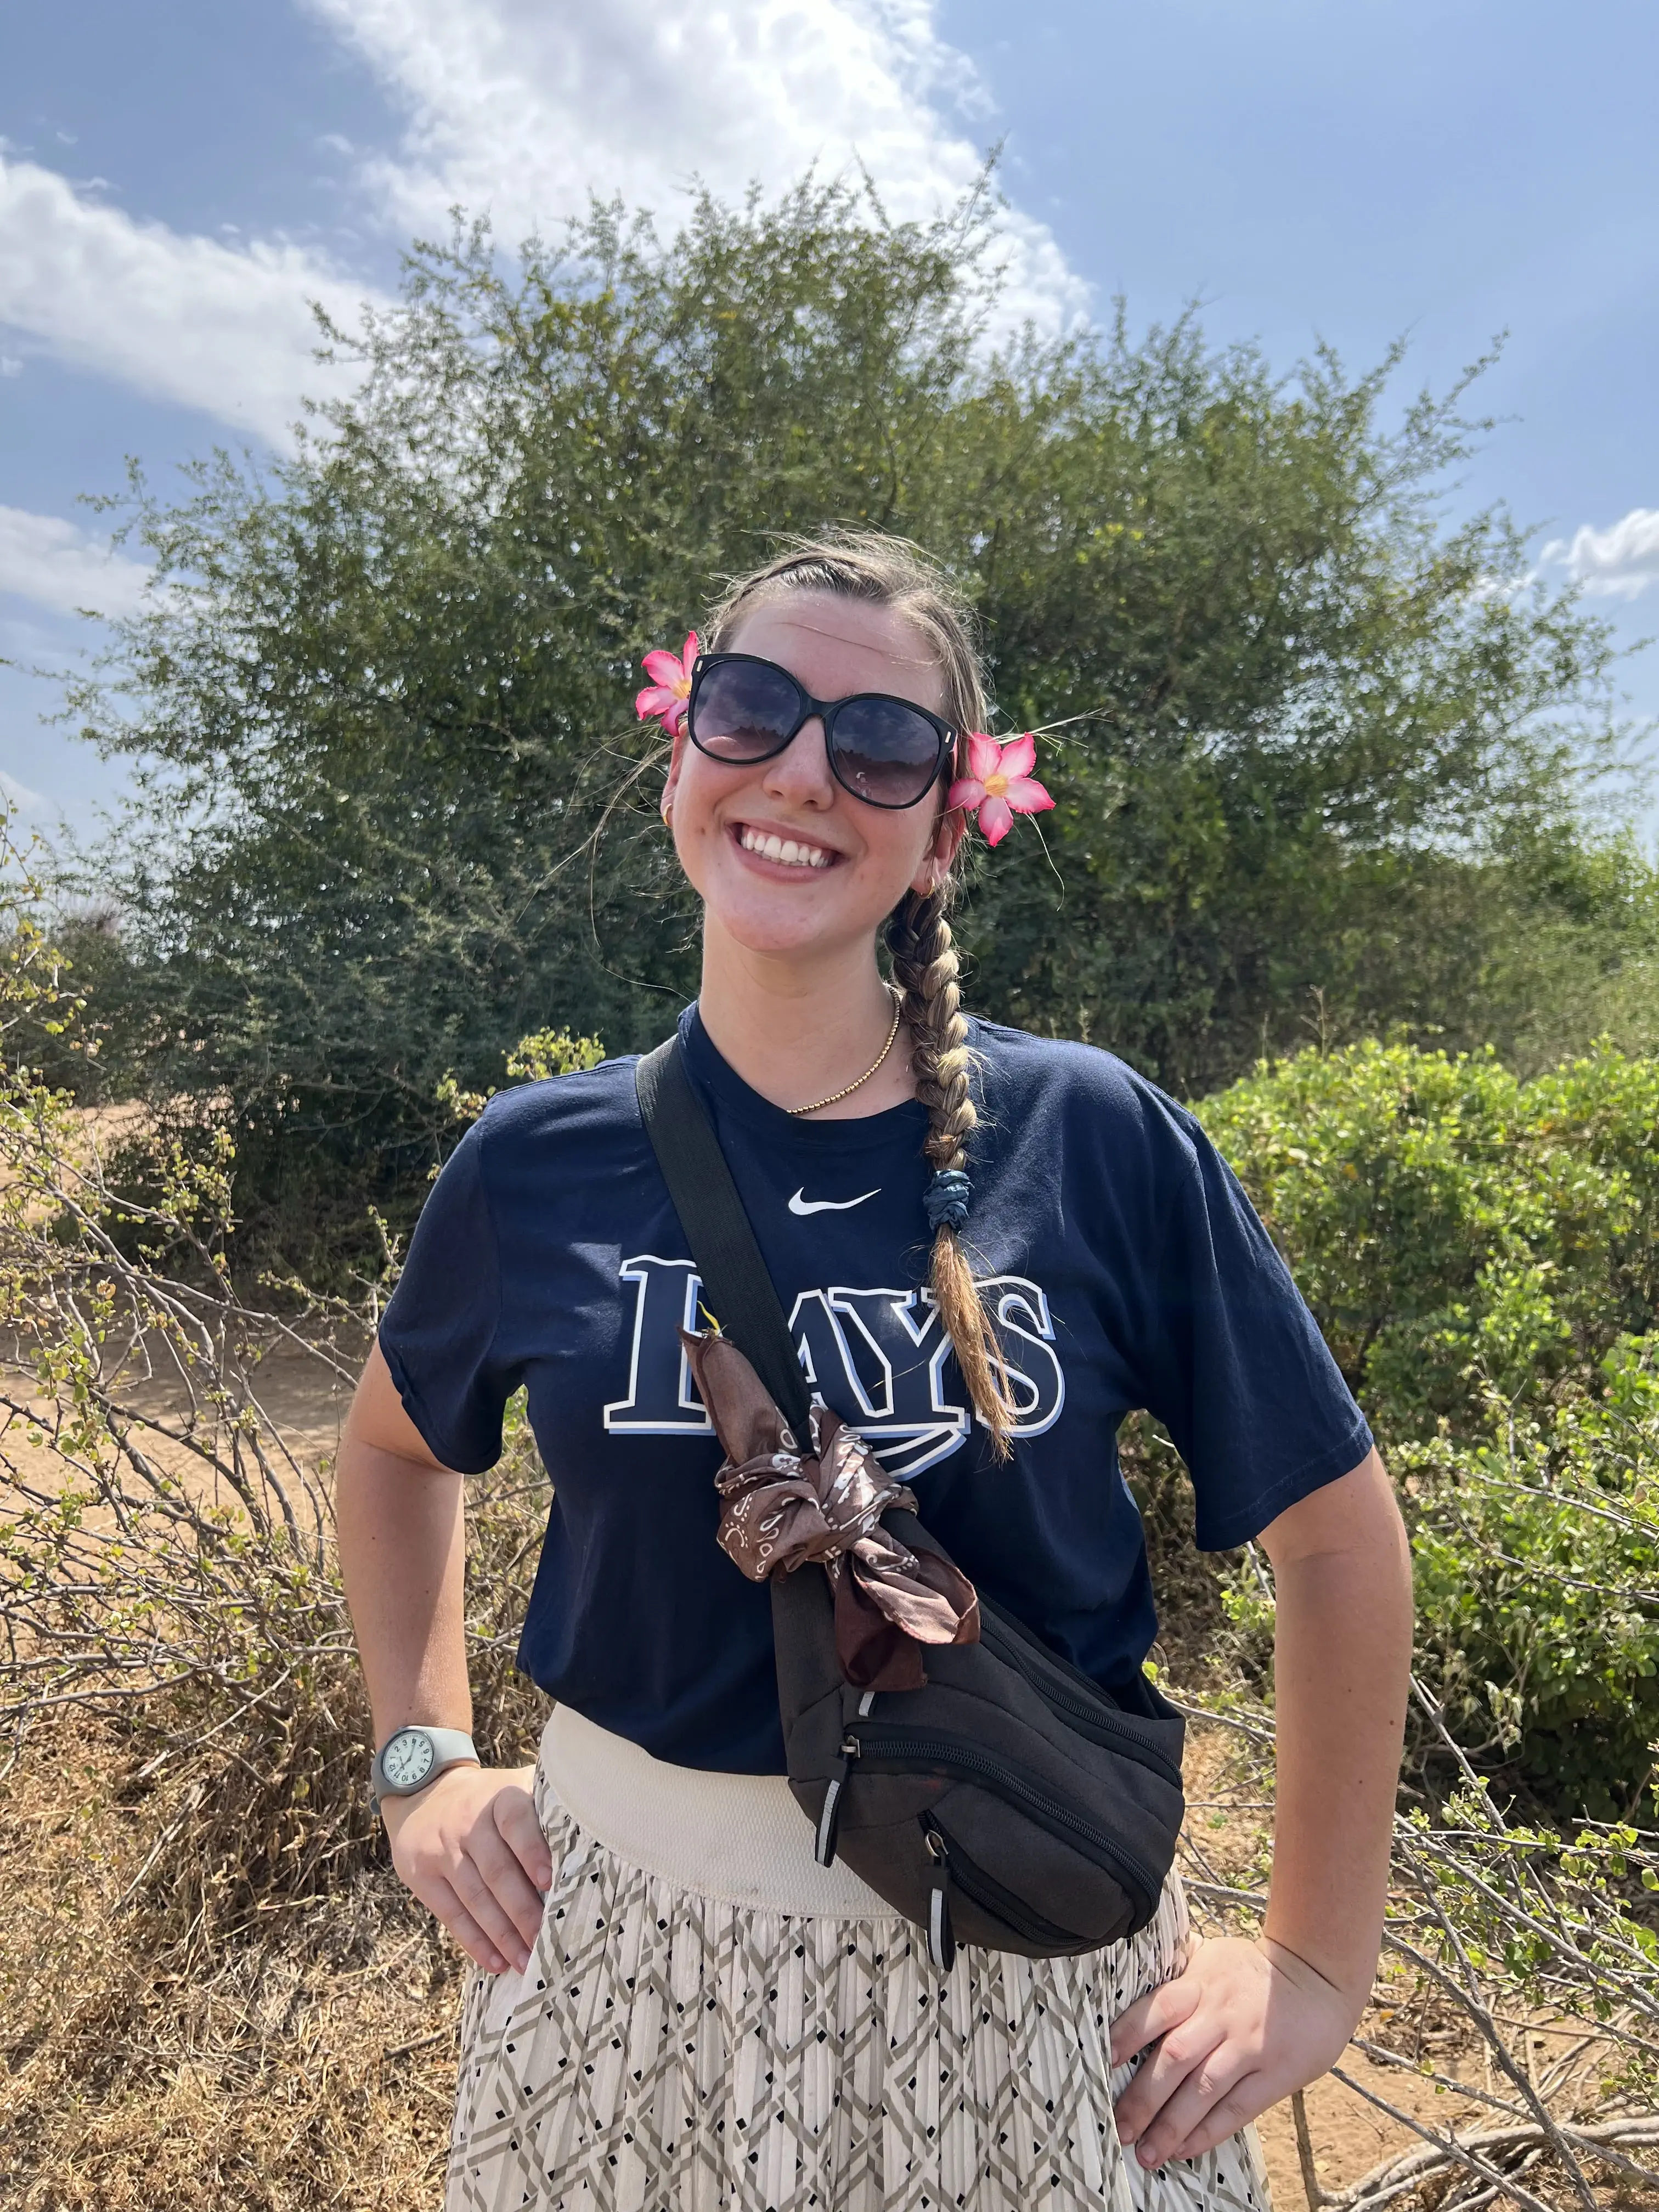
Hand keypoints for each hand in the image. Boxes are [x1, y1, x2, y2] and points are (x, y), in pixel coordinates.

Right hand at [382, 1763, 551, 1973]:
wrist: (425, 1791)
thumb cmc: (491, 1799)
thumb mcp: (515, 1786)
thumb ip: (548, 1804)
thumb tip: (598, 1826)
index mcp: (499, 1798)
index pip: (515, 1822)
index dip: (532, 1850)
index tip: (550, 1881)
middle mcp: (468, 1822)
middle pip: (496, 1870)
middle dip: (522, 1909)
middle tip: (546, 1940)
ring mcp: (442, 1850)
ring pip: (475, 1897)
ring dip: (502, 1934)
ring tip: (526, 1961)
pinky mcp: (421, 1876)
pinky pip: (451, 1913)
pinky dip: (475, 1941)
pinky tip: (496, 1962)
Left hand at [1110, 1935, 1358, 2168]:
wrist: (1318, 1976)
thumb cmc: (1253, 1970)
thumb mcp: (1212, 1957)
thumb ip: (1176, 1974)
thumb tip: (1127, 1980)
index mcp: (1200, 1983)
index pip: (1157, 2008)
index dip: (1128, 2034)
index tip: (1102, 2061)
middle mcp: (1220, 2015)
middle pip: (1175, 2057)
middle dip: (1142, 2097)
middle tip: (1117, 2127)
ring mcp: (1248, 2046)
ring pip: (1203, 2090)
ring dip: (1171, 2125)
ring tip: (1146, 2153)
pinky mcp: (1275, 2074)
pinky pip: (1237, 2109)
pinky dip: (1209, 2132)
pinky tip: (1184, 2149)